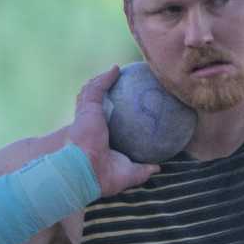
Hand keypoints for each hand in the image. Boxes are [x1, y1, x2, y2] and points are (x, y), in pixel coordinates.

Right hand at [69, 66, 159, 195]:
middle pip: (94, 105)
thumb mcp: (129, 174)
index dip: (110, 115)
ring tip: (115, 72)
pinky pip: (97, 88)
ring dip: (101, 81)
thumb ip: (143, 170)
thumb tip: (157, 167)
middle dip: (101, 93)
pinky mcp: (87, 108)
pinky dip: (106, 78)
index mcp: (98, 141)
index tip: (125, 110)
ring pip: (91, 92)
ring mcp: (87, 116)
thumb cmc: (105, 175)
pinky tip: (117, 69)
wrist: (86, 171)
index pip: (104, 124)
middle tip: (118, 86)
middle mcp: (90, 126)